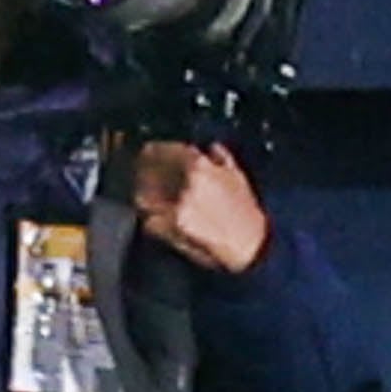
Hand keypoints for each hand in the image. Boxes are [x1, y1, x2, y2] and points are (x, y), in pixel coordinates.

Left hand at [132, 141, 270, 275]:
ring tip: (142, 198)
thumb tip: (212, 147)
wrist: (251, 244)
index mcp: (200, 166)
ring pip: (144, 197)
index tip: (146, 153)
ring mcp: (178, 206)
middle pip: (148, 173)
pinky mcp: (175, 228)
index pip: (162, 151)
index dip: (151, 152)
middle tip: (139, 177)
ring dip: (143, 197)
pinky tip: (153, 220)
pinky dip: (150, 220)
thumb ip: (222, 158)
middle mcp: (186, 183)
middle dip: (142, 175)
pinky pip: (150, 221)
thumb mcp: (238, 178)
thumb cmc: (246, 211)